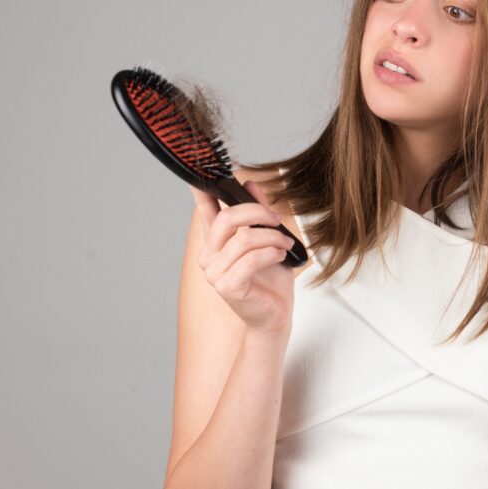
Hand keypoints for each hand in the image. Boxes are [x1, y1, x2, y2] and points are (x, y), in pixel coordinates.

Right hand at [189, 180, 295, 339]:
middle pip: (227, 219)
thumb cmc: (271, 282)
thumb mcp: (268, 240)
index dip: (201, 190)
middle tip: (276, 218)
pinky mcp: (228, 287)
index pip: (205, 211)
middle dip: (256, 212)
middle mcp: (209, 257)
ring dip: (272, 237)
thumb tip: (249, 185)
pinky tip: (280, 255)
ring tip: (285, 243)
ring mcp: (215, 273)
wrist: (275, 316)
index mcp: (216, 243)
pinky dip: (270, 253)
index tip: (202, 172)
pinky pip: (250, 259)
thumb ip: (258, 214)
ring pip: (244, 239)